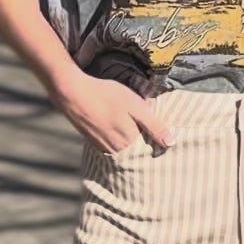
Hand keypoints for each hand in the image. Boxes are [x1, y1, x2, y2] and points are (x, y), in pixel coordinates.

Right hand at [59, 76, 174, 155]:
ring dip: (129, 139)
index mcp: (129, 144)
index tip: (158, 129)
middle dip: (143, 140)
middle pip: (136, 149)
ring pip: (123, 147)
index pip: (150, 148)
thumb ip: (154, 126)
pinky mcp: (92, 141)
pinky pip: (111, 143)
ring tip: (127, 121)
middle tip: (142, 124)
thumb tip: (171, 143)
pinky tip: (114, 122)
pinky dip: (116, 137)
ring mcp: (102, 147)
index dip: (155, 138)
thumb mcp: (136, 106)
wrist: (72, 93)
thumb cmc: (106, 96)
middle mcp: (116, 151)